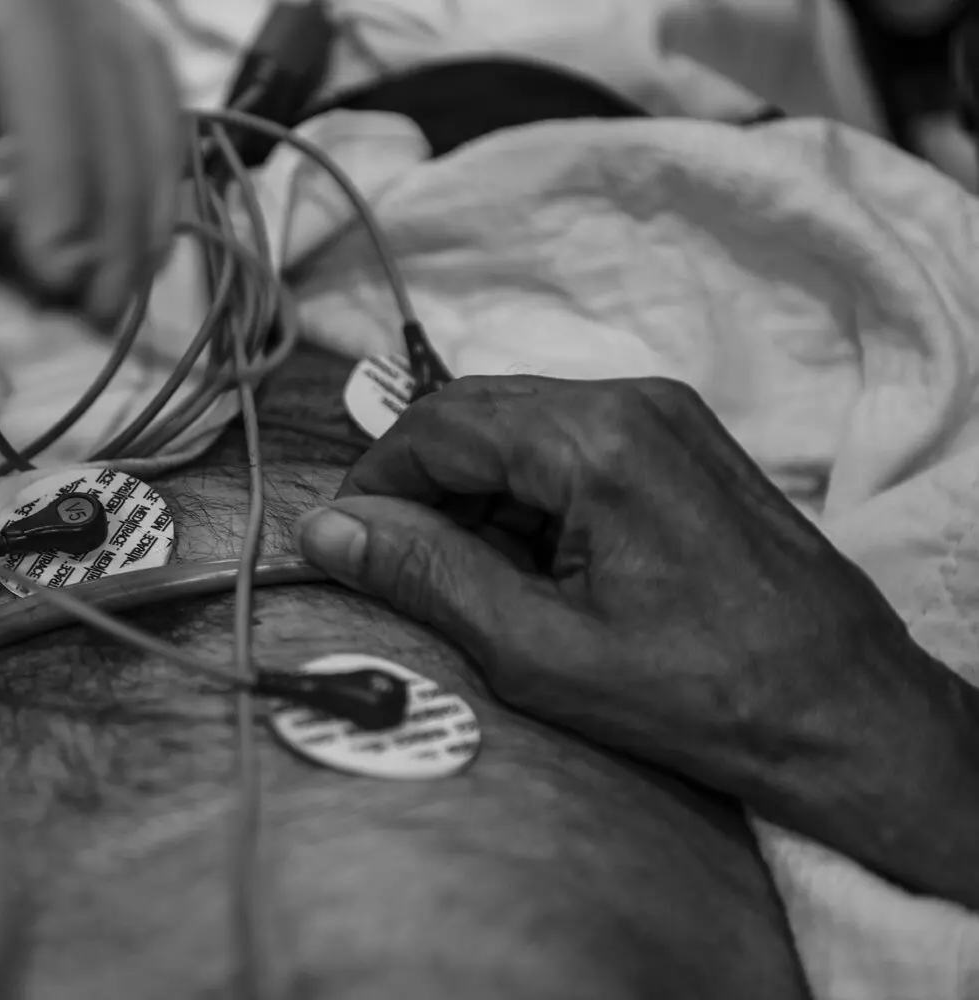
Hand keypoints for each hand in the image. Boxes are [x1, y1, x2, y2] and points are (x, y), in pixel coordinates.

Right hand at [295, 376, 978, 903]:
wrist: (845, 712)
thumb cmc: (703, 697)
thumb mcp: (539, 650)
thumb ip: (426, 576)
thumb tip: (330, 530)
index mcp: (597, 443)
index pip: (438, 426)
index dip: (376, 482)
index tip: (345, 543)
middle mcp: (632, 403)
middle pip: (477, 412)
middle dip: (423, 486)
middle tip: (398, 566)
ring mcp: (666, 416)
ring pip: (520, 425)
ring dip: (475, 492)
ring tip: (476, 583)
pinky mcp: (682, 442)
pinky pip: (569, 442)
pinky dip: (528, 494)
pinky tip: (533, 567)